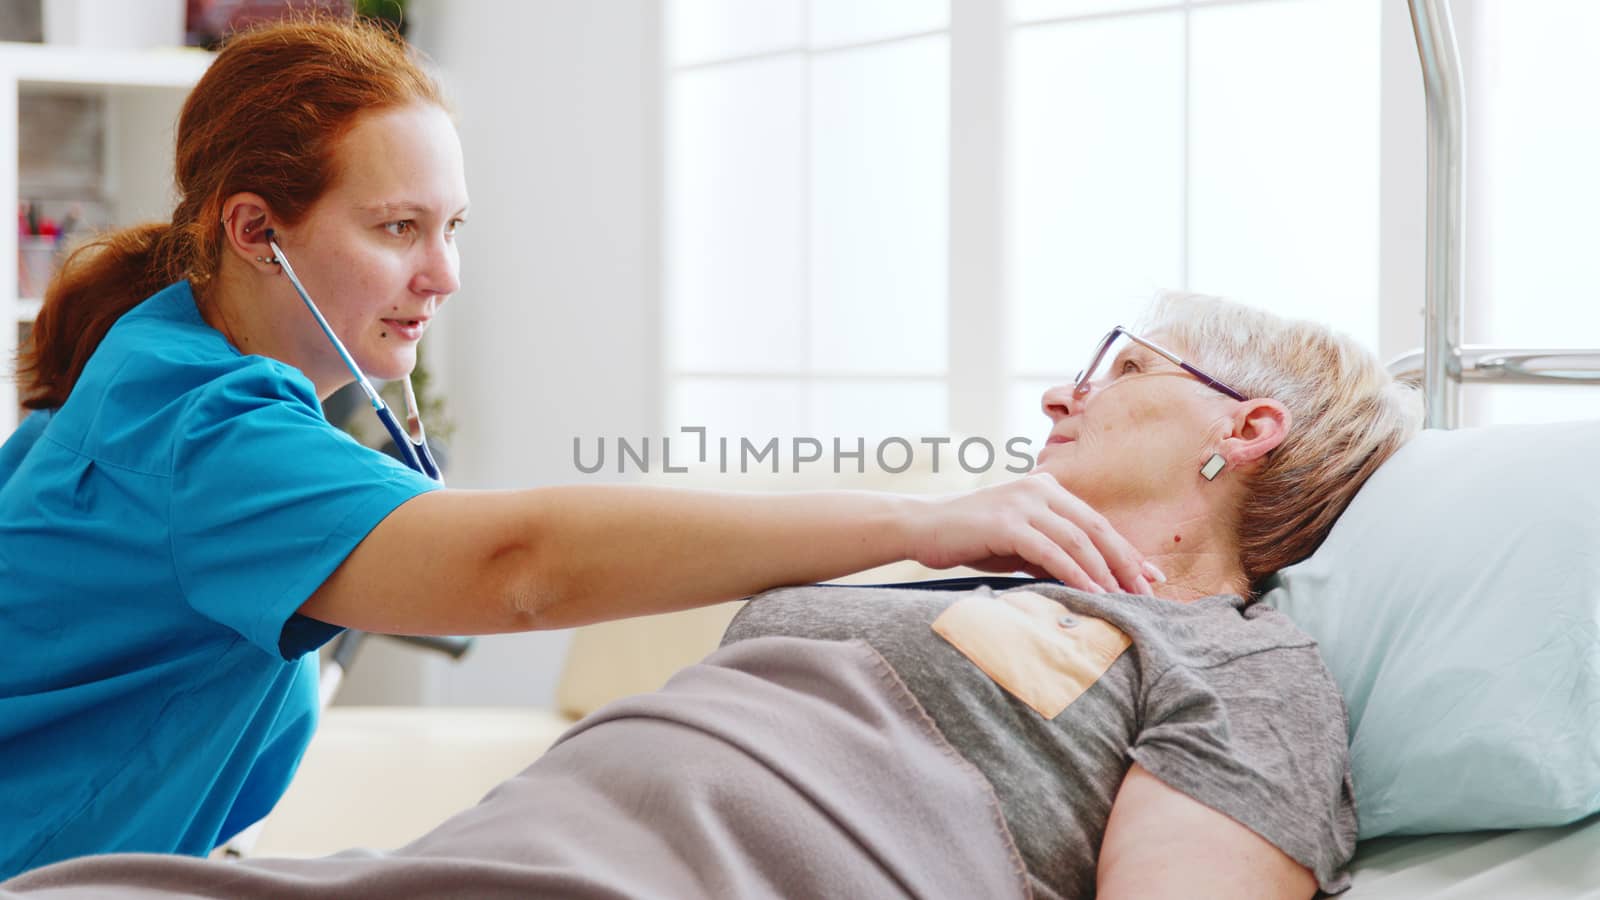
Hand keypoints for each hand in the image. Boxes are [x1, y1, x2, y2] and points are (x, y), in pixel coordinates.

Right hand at [905, 473, 1156, 594]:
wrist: (921, 527)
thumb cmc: (969, 538)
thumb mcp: (1018, 545)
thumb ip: (1052, 553)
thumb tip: (1089, 579)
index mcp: (1046, 489)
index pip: (1096, 522)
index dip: (1125, 550)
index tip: (1149, 576)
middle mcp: (1040, 489)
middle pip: (1095, 528)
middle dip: (1125, 563)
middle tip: (1148, 593)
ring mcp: (1024, 503)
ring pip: (1077, 539)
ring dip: (1105, 572)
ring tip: (1125, 599)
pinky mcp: (1007, 522)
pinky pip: (1051, 551)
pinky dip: (1075, 573)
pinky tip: (1092, 592)